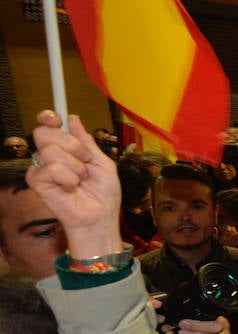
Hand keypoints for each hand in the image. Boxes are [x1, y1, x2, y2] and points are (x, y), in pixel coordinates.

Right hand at [26, 112, 121, 257]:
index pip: (47, 125)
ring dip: (75, 166)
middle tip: (84, 161)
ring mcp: (42, 169)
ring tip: (80, 180)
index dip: (48, 117)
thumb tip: (72, 118)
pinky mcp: (37, 183)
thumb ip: (86, 141)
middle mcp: (49, 156)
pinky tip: (71, 188)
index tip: (57, 117)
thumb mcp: (102, 161)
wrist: (101, 216)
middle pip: (44, 133)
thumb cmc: (103, 193)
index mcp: (64, 149)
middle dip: (72, 145)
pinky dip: (68, 178)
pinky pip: (51, 168)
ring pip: (50, 150)